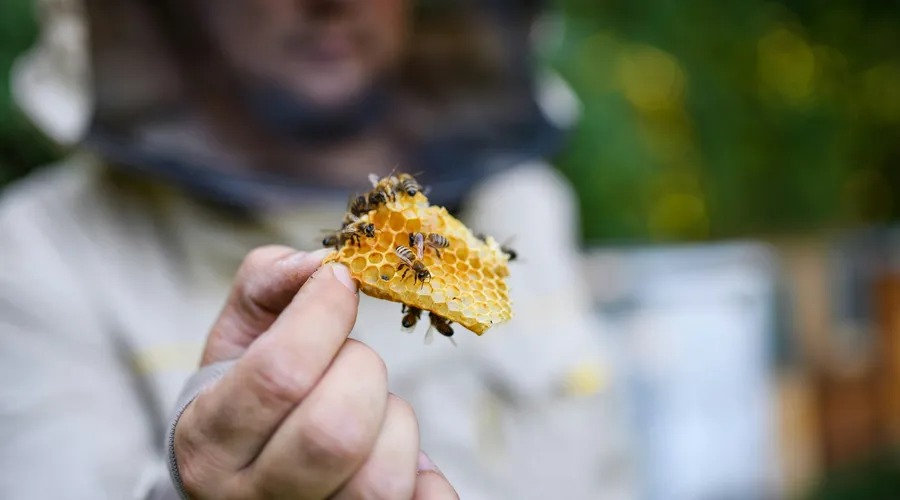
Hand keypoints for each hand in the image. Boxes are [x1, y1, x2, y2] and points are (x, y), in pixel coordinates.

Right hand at [173, 246, 458, 498]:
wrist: (243, 484)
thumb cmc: (249, 399)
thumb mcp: (237, 339)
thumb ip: (269, 284)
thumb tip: (323, 264)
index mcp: (208, 442)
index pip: (278, 374)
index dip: (324, 315)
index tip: (341, 284)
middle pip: (335, 432)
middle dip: (363, 372)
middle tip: (353, 361)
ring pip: (381, 479)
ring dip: (395, 424)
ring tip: (373, 413)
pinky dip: (425, 474)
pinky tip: (396, 456)